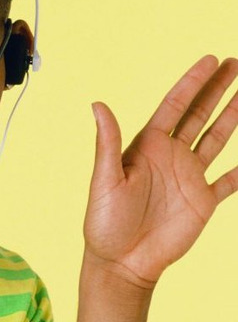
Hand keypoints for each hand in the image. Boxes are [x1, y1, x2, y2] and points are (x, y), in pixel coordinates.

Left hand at [84, 55, 237, 288]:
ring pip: (216, 139)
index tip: (210, 60)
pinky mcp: (202, 202)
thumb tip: (97, 104)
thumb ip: (108, 142)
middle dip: (217, 89)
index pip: (174, 106)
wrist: (121, 261)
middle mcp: (170, 157)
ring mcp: (188, 178)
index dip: (192, 83)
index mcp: (146, 147)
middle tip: (235, 63)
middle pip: (199, 115)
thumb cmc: (105, 222)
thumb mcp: (104, 180)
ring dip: (233, 116)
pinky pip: (228, 182)